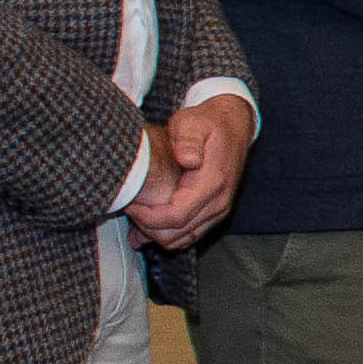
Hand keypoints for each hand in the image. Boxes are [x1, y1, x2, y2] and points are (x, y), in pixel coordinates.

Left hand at [129, 95, 254, 248]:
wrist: (233, 127)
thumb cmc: (208, 124)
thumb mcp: (192, 123)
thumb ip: (188, 141)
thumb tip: (187, 160)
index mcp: (213, 182)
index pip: (176, 216)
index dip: (148, 216)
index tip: (130, 203)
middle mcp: (219, 202)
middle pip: (177, 233)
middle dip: (148, 227)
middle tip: (129, 208)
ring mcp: (219, 210)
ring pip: (183, 239)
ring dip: (156, 234)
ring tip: (137, 215)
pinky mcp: (215, 213)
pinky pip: (190, 235)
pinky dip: (168, 235)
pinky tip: (150, 225)